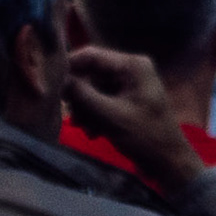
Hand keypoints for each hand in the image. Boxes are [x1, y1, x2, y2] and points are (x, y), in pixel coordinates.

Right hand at [65, 46, 205, 196]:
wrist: (167, 160)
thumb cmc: (144, 135)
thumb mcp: (110, 116)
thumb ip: (83, 96)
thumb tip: (60, 80)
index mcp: (133, 65)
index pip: (92, 55)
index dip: (69, 66)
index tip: (49, 83)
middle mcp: (131, 69)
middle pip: (91, 74)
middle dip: (79, 97)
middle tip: (74, 118)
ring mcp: (130, 85)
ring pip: (94, 90)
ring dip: (86, 110)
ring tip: (87, 129)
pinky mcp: (126, 101)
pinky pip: (102, 102)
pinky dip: (95, 116)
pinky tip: (95, 133)